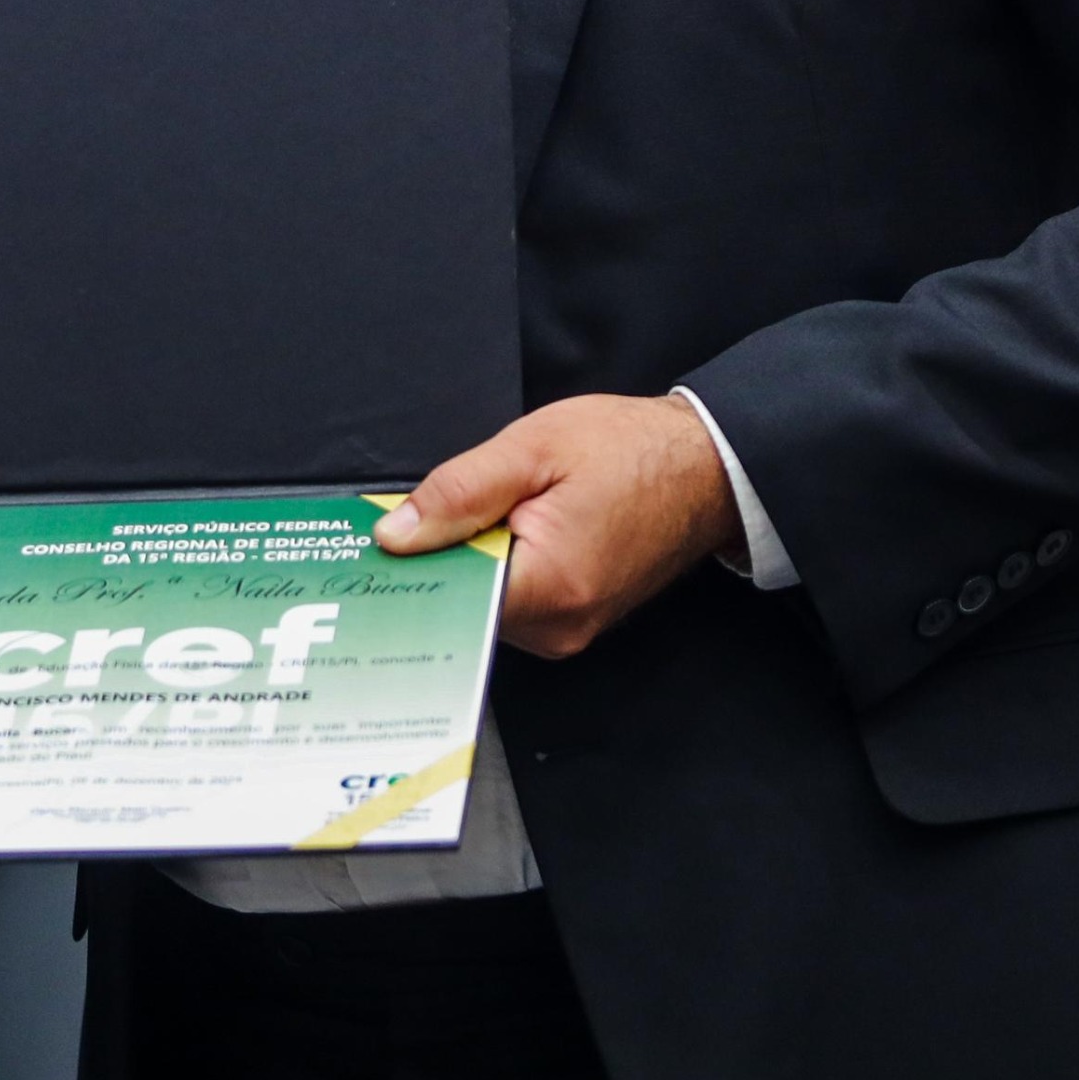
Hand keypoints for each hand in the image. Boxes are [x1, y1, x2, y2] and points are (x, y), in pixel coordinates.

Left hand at [377, 394, 740, 658]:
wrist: (703, 469)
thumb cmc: (629, 450)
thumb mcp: (532, 449)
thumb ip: (458, 493)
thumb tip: (394, 536)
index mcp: (550, 586)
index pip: (448, 597)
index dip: (411, 564)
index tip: (375, 543)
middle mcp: (559, 627)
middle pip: (463, 603)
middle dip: (438, 557)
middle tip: (418, 512)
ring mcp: (569, 630)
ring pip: (484, 602)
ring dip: (469, 559)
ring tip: (480, 510)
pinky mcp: (574, 619)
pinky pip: (512, 599)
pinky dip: (495, 565)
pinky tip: (502, 528)